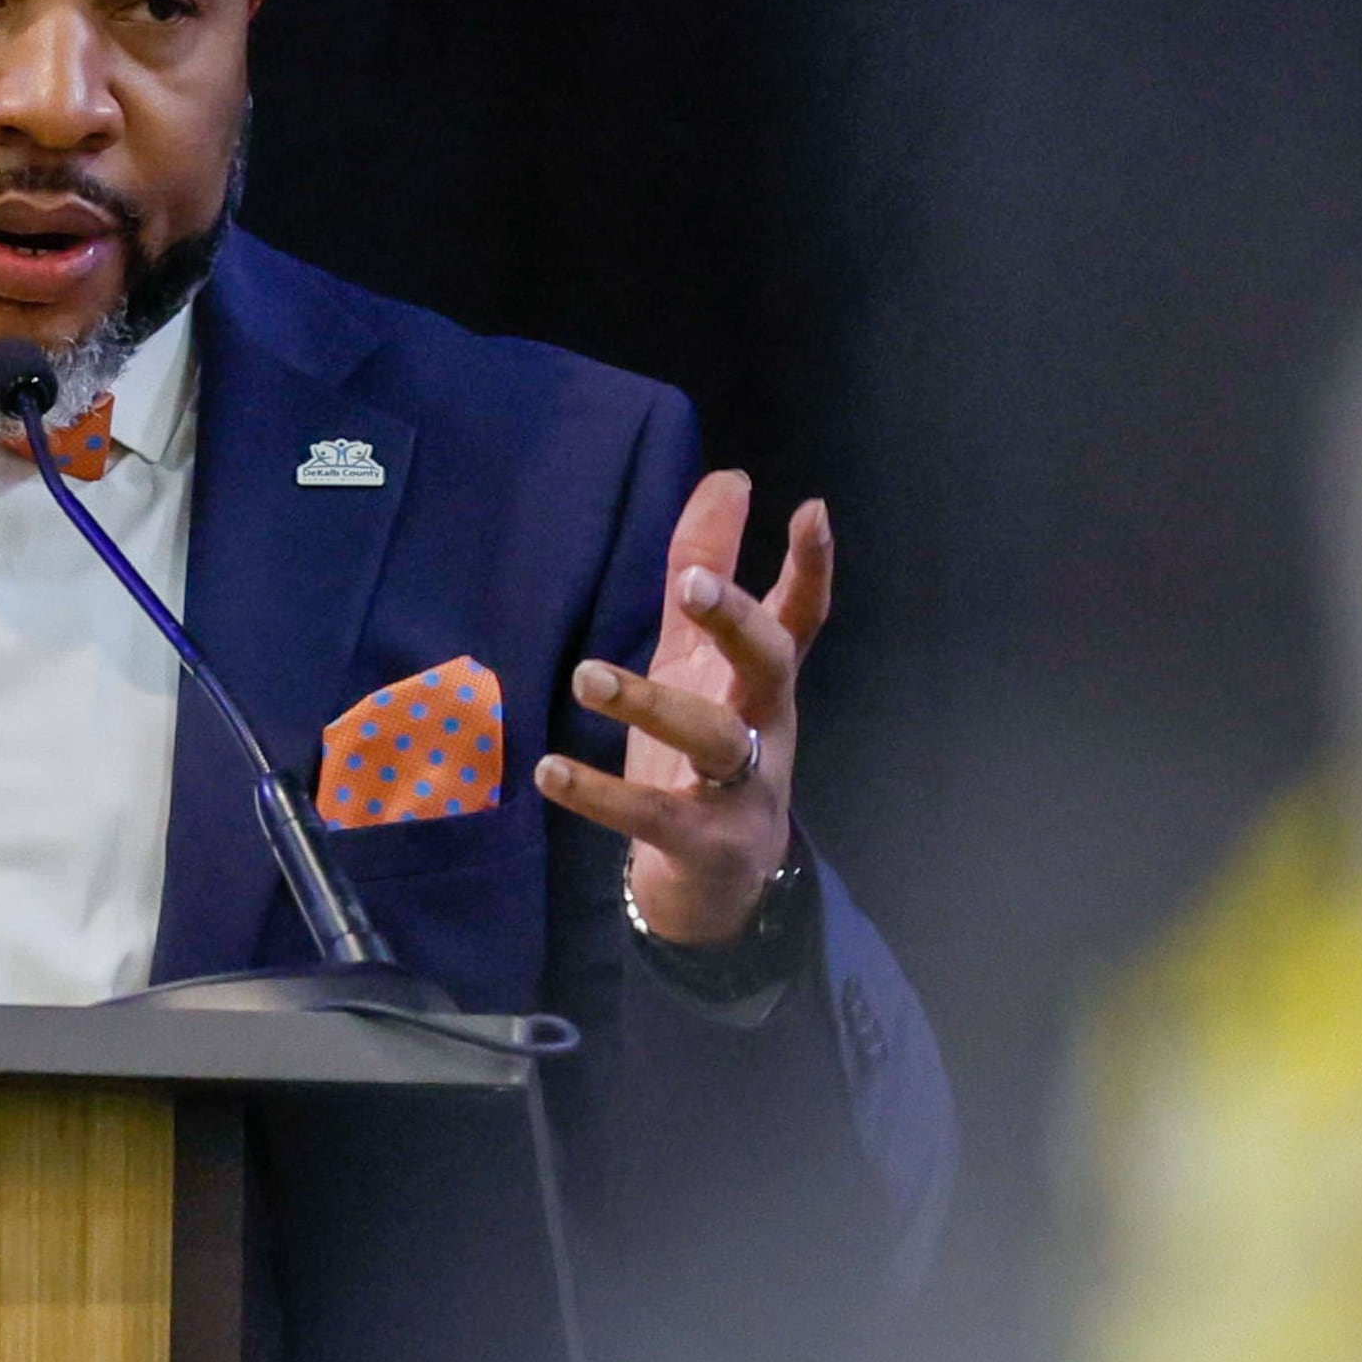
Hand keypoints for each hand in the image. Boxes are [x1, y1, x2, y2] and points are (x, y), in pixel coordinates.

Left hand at [532, 470, 830, 947]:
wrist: (714, 882)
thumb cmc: (705, 752)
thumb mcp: (698, 658)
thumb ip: (703, 572)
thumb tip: (725, 479)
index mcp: (761, 681)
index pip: (800, 615)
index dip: (812, 566)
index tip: (810, 509)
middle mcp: (764, 726)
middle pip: (770, 665)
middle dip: (738, 622)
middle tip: (694, 586)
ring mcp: (741, 788)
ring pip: (714, 738)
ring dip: (651, 704)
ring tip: (587, 676)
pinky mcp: (703, 842)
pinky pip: (653, 816)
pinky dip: (600, 795)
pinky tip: (549, 770)